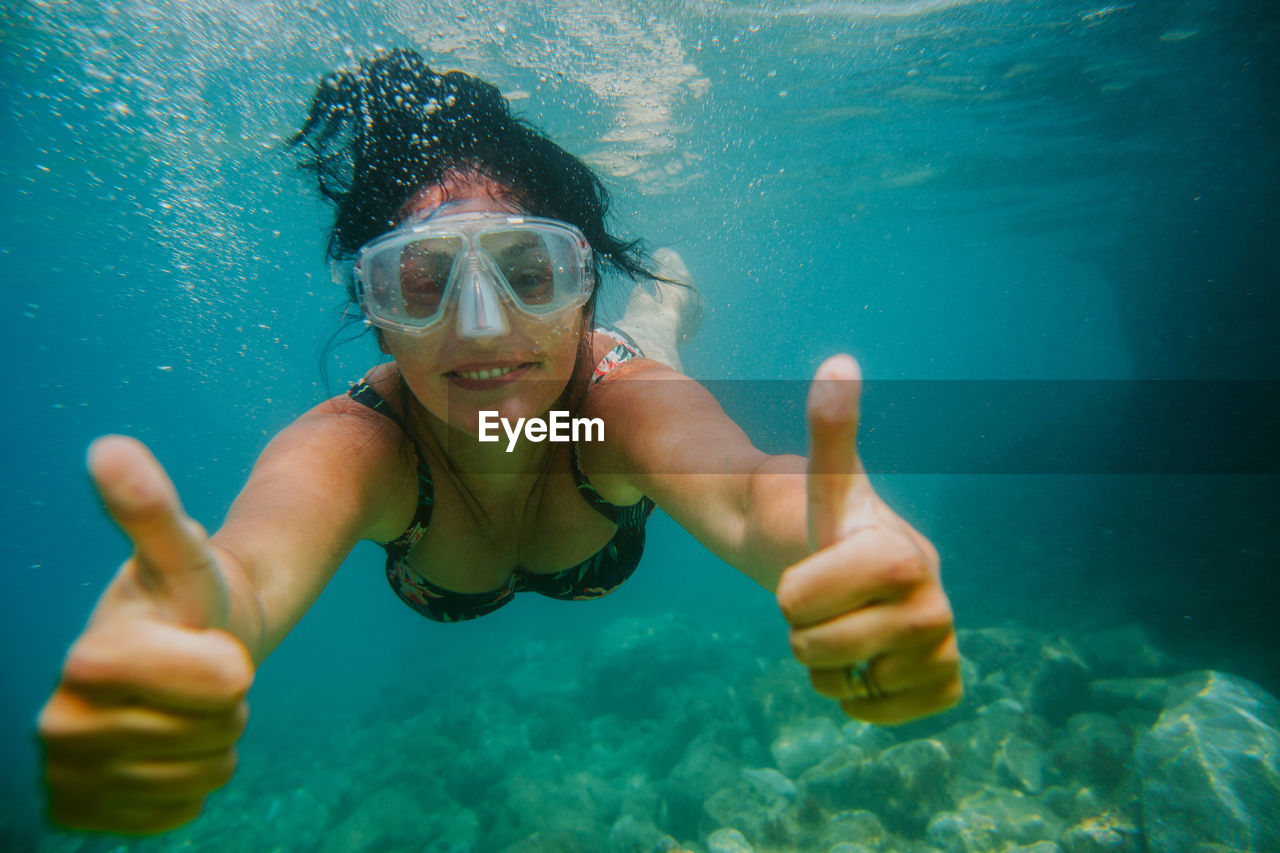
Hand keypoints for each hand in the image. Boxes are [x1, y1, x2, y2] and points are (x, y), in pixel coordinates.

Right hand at [37, 436, 253, 832]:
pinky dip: (193, 785)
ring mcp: (66, 774)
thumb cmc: (184, 600)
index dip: (231, 665)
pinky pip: (180, 812)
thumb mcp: (183, 552)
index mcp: (90, 658)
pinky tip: (171, 751)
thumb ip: (151, 510)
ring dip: (212, 745)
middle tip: (196, 678)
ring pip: (199, 778)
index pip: (221, 681)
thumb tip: (110, 448)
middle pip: (212, 735)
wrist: (172, 656)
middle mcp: (60, 723)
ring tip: (185, 710)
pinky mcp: (79, 812)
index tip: (207, 643)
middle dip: (224, 706)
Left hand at [776, 355, 960, 723]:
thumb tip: (839, 363)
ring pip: (846, 684)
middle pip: (820, 647)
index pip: (806, 594)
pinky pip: (881, 713)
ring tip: (843, 628)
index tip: (804, 574)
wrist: (852, 570)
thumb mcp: (823, 480)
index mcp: (902, 552)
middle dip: (802, 631)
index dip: (793, 591)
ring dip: (825, 666)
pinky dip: (857, 699)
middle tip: (822, 603)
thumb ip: (832, 430)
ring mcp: (942, 645)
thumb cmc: (829, 525)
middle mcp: (935, 600)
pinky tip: (865, 663)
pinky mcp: (944, 683)